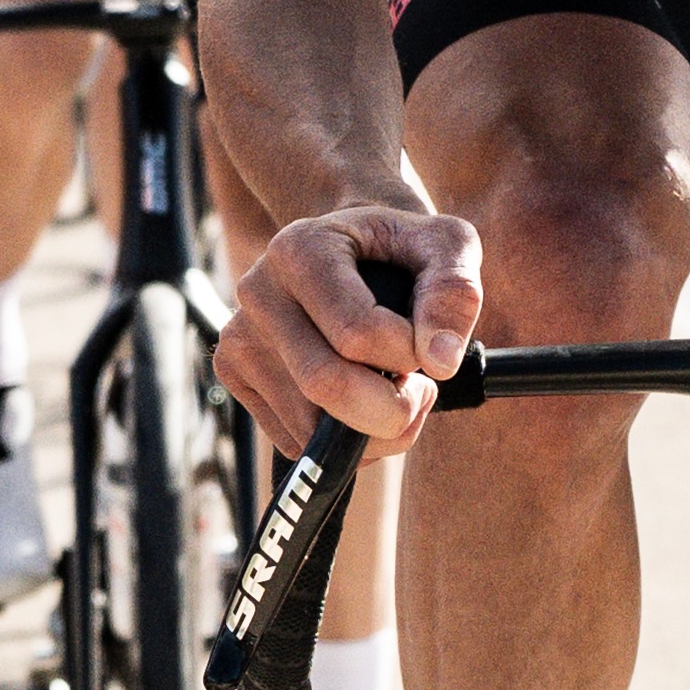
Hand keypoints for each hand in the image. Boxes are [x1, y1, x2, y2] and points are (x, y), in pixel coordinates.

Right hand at [218, 205, 483, 448]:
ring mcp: (239, 337)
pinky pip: (293, 440)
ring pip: (309, 429)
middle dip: (394, 410)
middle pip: (327, 386)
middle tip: (420, 391)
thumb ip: (455, 293)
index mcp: (299, 247)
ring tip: (394, 392)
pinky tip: (360, 403)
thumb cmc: (403, 249)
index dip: (411, 356)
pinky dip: (342, 444)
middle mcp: (257, 290)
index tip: (427, 344)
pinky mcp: (234, 374)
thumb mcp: (448, 246)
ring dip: (374, 433)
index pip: (358, 334)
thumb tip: (439, 361)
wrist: (353, 249)